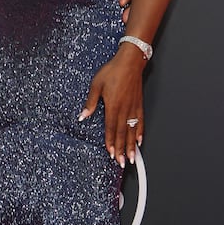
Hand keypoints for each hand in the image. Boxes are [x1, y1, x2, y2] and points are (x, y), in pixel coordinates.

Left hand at [78, 45, 144, 167]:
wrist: (130, 62)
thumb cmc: (113, 71)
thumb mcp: (96, 84)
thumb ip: (90, 102)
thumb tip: (83, 115)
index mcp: (113, 105)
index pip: (111, 128)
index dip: (110, 142)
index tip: (111, 153)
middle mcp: (125, 109)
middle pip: (122, 133)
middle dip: (121, 149)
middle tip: (122, 162)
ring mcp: (133, 107)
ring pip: (132, 130)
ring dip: (131, 145)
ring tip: (132, 158)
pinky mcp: (139, 104)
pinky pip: (140, 121)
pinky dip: (140, 132)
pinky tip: (139, 141)